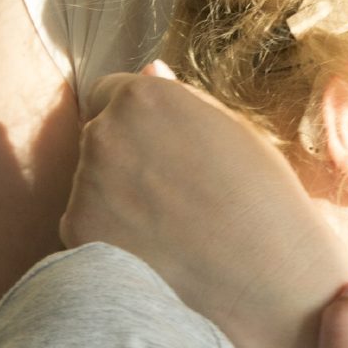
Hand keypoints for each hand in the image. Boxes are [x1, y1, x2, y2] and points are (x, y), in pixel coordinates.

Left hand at [60, 61, 342, 317]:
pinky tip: (156, 254)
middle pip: (100, 139)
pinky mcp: (78, 235)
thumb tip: (149, 68)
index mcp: (144, 97)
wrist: (269, 278)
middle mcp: (105, 133)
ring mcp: (85, 186)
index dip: (141, 123)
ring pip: (91, 186)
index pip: (113, 93)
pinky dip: (112, 240)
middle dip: (127, 160)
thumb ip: (181, 99)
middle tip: (177, 196)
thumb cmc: (264, 199)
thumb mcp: (232, 131)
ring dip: (118, 202)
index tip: (166, 151)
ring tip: (173, 230)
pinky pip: (87, 228)